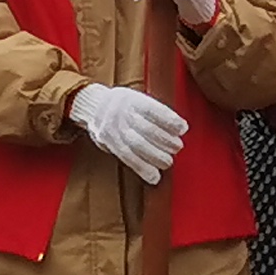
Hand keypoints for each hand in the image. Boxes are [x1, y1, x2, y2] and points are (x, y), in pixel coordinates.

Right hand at [67, 80, 187, 184]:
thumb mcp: (137, 97)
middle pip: (147, 130)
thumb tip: (179, 128)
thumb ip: (155, 111)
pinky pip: (127, 158)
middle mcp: (122, 114)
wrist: (93, 105)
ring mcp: (114, 130)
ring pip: (137, 146)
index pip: (153, 110)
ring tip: (168, 161)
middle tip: (177, 146)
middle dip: (166, 141)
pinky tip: (154, 177)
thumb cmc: (122, 103)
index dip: (170, 121)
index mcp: (132, 100)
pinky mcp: (110, 144)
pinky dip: (142, 169)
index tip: (182, 128)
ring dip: (156, 157)